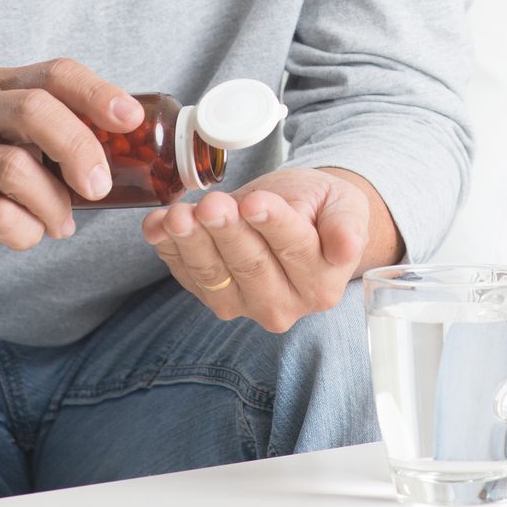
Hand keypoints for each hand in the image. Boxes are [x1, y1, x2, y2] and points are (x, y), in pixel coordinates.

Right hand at [0, 58, 143, 268]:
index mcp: (1, 86)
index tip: (131, 121)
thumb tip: (139, 147)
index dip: (98, 93)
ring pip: (16, 168)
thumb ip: (63, 127)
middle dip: (80, 148)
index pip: (56, 73)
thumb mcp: (15, 131)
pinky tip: (30, 234)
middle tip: (101, 186)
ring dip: (55, 203)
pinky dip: (28, 231)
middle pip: (35, 112)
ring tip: (63, 223)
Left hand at [142, 166, 393, 331]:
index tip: (253, 201)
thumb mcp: (344, 207)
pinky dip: (168, 249)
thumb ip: (347, 226)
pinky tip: (158, 225)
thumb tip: (348, 246)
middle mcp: (285, 304)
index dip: (273, 225)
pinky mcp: (214, 296)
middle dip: (227, 233)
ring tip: (179, 214)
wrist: (300, 220)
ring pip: (214, 275)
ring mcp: (244, 305)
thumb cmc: (321, 209)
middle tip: (212, 204)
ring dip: (191, 243)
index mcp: (322, 282)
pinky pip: (187, 275)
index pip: (295, 250)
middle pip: (251, 266)